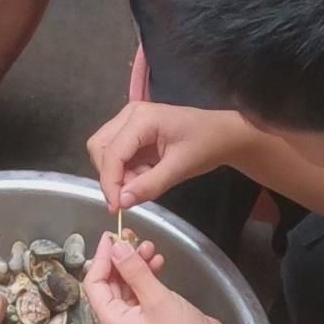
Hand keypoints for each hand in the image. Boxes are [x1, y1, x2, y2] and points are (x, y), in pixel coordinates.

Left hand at [82, 233, 219, 323]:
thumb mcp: (157, 299)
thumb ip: (134, 271)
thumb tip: (116, 247)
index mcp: (112, 321)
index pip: (94, 284)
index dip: (101, 259)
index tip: (110, 236)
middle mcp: (120, 322)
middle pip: (110, 284)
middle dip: (121, 259)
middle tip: (134, 238)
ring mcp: (136, 321)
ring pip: (127, 285)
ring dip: (136, 265)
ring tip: (151, 247)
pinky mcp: (152, 317)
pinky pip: (142, 292)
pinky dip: (148, 276)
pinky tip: (159, 263)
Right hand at [87, 102, 251, 211]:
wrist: (223, 134)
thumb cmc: (206, 145)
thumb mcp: (180, 168)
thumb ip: (149, 185)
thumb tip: (122, 202)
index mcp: (141, 118)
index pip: (112, 153)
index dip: (110, 182)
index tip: (116, 208)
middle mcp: (129, 115)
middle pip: (99, 148)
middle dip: (111, 175)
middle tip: (132, 193)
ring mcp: (129, 122)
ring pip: (104, 151)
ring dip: (118, 174)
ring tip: (145, 181)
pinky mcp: (132, 132)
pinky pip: (117, 154)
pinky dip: (126, 170)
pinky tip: (146, 174)